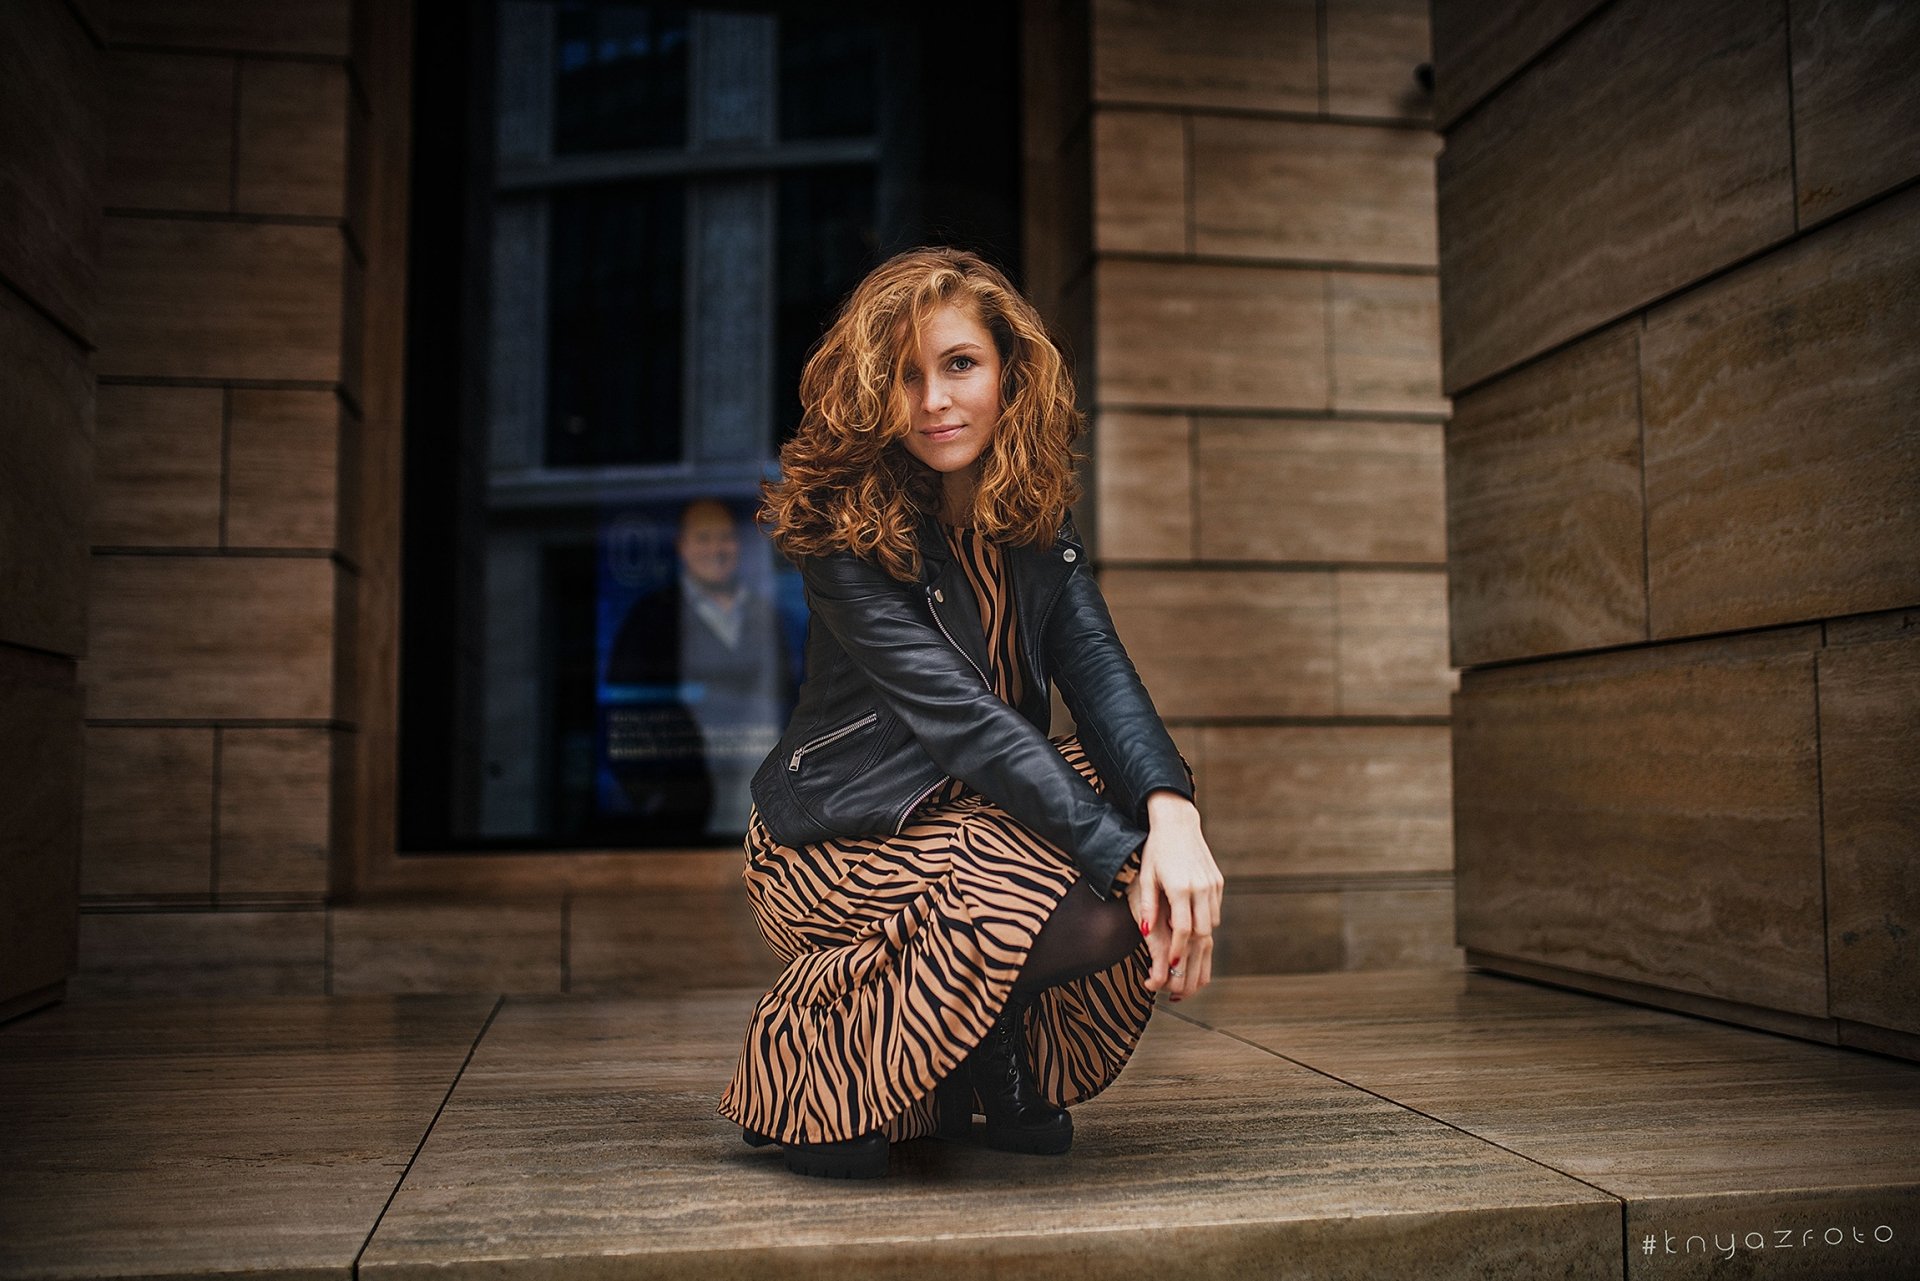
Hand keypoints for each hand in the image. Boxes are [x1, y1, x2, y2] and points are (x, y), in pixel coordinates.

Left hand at [1125, 790, 1223, 1000]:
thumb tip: (1145, 934)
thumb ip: (1147, 906)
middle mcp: (1200, 887)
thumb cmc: (1156, 850)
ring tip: (1186, 956)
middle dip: (1191, 954)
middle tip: (1180, 972)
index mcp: (1180, 887)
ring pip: (1211, 924)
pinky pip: (1214, 911)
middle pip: (1202, 932)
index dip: (1177, 950)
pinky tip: (1194, 931)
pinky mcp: (1218, 881)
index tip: (1170, 966)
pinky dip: (1205, 923)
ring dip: (1199, 940)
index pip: (1183, 929)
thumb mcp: (1146, 877)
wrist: (1178, 823)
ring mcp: (1212, 885)